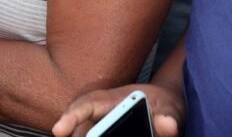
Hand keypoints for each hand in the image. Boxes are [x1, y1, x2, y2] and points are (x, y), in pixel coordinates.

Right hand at [52, 84, 184, 136]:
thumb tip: (168, 125)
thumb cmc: (167, 104)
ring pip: (84, 130)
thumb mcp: (172, 109)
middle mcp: (102, 107)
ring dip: (78, 135)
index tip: (59, 130)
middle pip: (80, 121)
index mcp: (115, 98)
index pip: (88, 104)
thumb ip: (169, 117)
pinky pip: (92, 133)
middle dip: (70, 132)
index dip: (71, 116)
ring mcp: (102, 118)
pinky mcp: (106, 127)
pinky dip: (86, 136)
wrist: (166, 103)